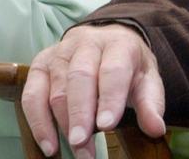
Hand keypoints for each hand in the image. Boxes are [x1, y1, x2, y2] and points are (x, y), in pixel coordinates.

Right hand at [22, 24, 165, 158]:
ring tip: (75, 149)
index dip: (109, 97)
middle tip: (82, 143)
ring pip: (56, 87)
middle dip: (80, 112)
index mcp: (118, 43)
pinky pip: (32, 93)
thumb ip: (151, 104)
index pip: (112, 69)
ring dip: (62, 122)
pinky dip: (37, 121)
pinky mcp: (40, 64)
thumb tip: (156, 128)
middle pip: (79, 76)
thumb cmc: (128, 66)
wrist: (108, 41)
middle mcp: (86, 42)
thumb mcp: (147, 80)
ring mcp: (60, 52)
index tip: (107, 125)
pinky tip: (49, 145)